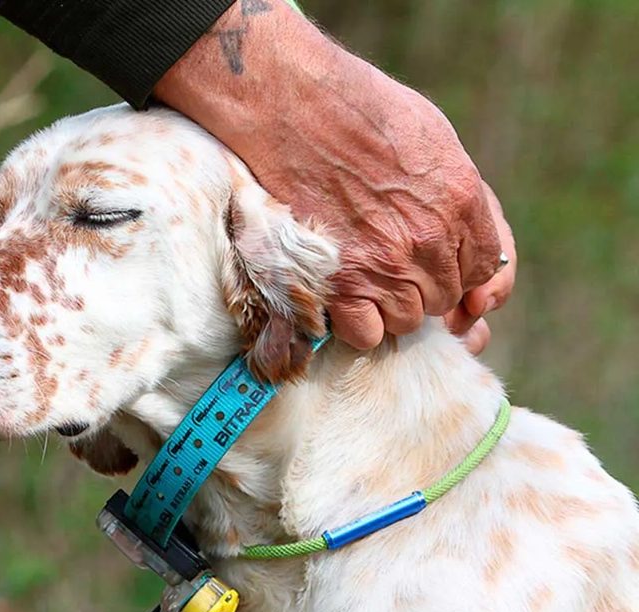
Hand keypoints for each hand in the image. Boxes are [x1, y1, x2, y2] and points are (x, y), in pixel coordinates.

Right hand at [156, 0, 514, 352]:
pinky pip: (367, 334)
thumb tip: (467, 233)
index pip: (485, 268)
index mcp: (462, 200)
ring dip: (391, 307)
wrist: (295, 109)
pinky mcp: (343, 284)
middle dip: (424, 287)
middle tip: (392, 266)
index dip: (460, 272)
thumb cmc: (359, 113)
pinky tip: (345, 299)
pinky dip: (358, 324)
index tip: (437, 266)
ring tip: (366, 278)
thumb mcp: (434, 138)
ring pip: (409, 320)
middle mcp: (430, 239)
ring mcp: (386, 266)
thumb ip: (457, 195)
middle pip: (446, 298)